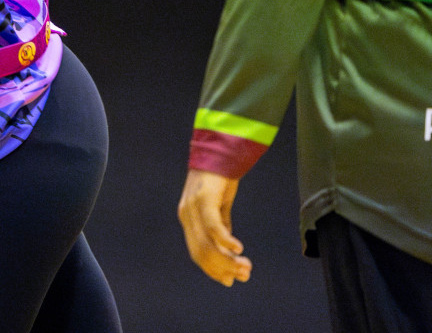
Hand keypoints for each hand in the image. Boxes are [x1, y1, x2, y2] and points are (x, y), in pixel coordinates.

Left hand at [178, 168, 251, 285]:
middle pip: (202, 253)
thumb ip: (222, 226)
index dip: (213, 270)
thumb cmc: (220, 179)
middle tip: (244, 275)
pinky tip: (239, 249)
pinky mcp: (204, 198)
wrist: (219, 150)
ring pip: (208, 244)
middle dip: (223, 269)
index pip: (197, 253)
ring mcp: (193, 207)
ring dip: (228, 260)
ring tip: (245, 267)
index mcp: (188, 219)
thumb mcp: (220, 206)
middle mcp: (186, 215)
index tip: (230, 281)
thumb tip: (230, 251)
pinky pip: (213, 226)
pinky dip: (225, 240)